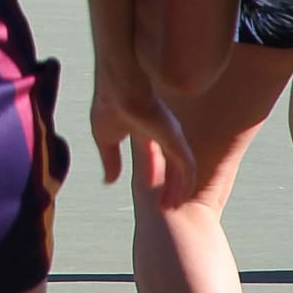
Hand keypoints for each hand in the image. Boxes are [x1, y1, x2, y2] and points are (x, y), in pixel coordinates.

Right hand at [89, 50, 194, 204]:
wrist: (119, 85)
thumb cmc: (110, 103)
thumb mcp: (105, 137)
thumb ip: (110, 158)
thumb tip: (109, 181)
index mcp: (150, 131)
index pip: (158, 159)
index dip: (155, 177)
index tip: (152, 196)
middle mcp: (166, 134)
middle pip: (174, 166)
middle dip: (170, 188)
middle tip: (164, 208)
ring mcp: (173, 137)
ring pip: (183, 171)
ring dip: (177, 191)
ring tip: (170, 208)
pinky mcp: (176, 140)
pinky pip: (187, 169)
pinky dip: (183, 186)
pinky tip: (176, 200)